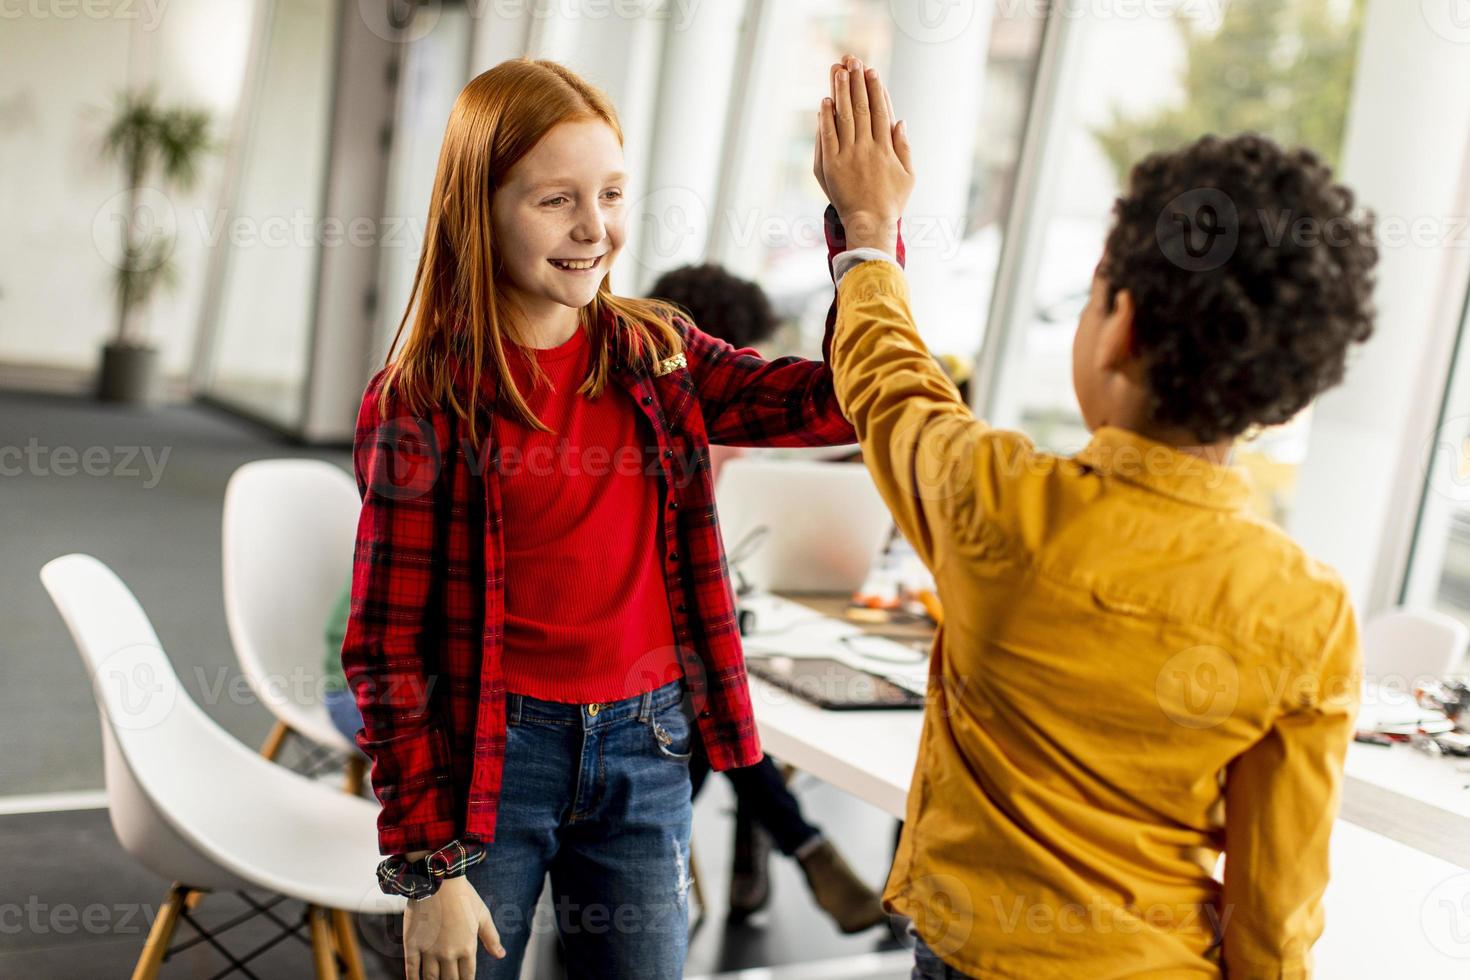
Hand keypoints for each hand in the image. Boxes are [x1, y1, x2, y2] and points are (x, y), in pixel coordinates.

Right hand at [403, 876, 504, 979]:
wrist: (437, 879)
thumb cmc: (463, 895)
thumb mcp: (482, 915)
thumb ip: (491, 937)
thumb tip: (501, 955)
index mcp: (467, 947)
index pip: (467, 976)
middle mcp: (448, 953)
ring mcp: (429, 950)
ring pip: (431, 978)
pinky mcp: (412, 944)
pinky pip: (411, 969)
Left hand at [816, 55, 912, 256]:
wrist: (870, 224)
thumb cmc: (891, 202)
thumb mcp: (908, 176)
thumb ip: (904, 148)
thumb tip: (899, 122)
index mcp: (887, 148)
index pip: (880, 111)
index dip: (875, 89)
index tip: (871, 72)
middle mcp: (868, 148)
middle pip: (861, 108)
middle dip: (856, 82)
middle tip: (852, 61)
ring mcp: (849, 156)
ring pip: (844, 117)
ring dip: (840, 92)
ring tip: (838, 71)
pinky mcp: (832, 165)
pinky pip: (828, 137)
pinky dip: (825, 119)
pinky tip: (824, 101)